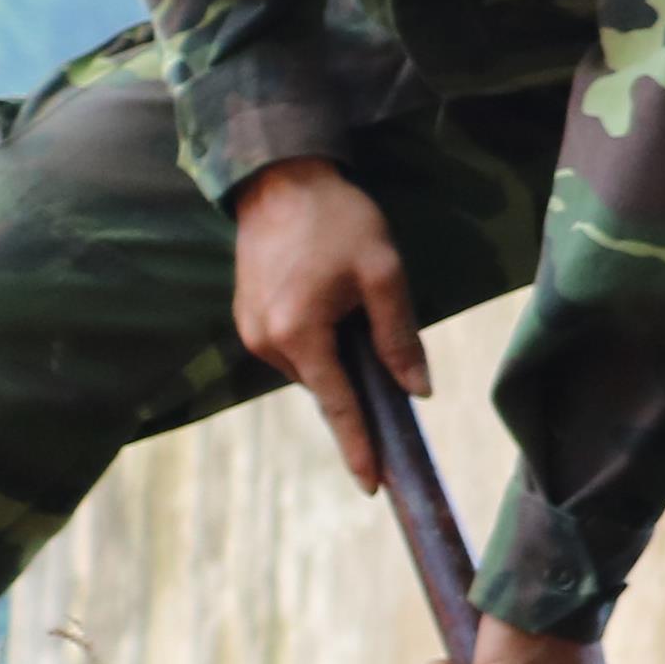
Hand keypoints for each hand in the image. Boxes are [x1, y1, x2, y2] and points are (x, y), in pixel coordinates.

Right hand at [231, 159, 420, 490]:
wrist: (280, 178)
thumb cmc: (338, 222)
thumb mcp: (384, 274)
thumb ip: (399, 337)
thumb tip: (418, 390)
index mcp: (299, 334)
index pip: (337, 406)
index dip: (359, 447)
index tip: (373, 485)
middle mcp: (265, 342)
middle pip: (327, 386)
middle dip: (356, 381)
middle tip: (381, 339)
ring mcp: (250, 331)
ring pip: (311, 367)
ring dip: (337, 355)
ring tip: (351, 301)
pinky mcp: (246, 318)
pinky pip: (294, 348)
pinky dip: (319, 342)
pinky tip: (332, 304)